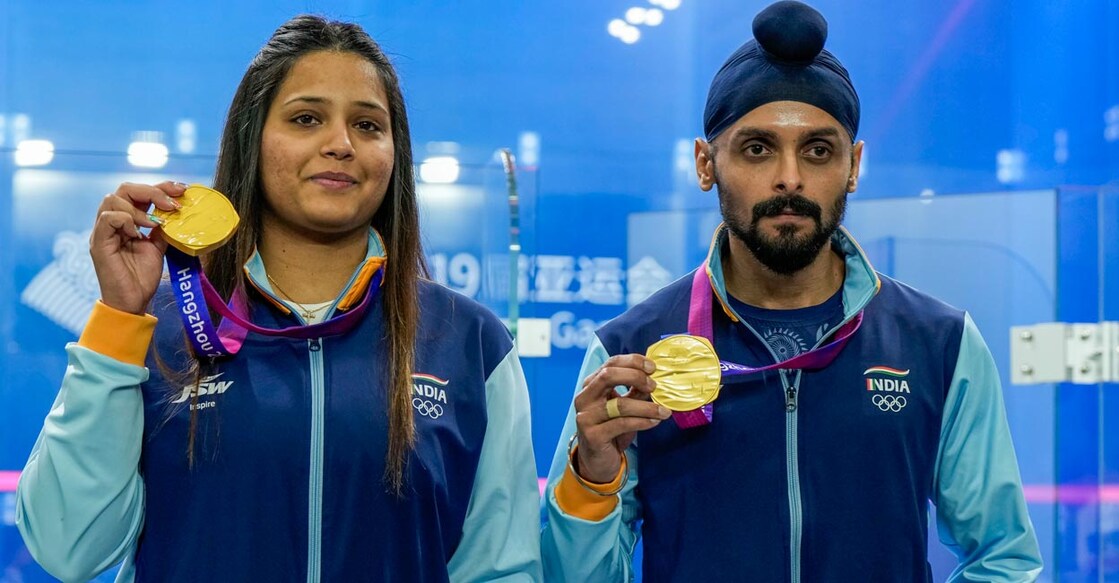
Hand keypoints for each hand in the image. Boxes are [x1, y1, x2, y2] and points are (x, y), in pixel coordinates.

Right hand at [90, 181, 186, 314]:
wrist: (133, 302)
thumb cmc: (142, 276)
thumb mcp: (158, 246)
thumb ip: (162, 228)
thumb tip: (176, 210)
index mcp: (126, 221)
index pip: (138, 192)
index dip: (160, 187)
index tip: (182, 190)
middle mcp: (112, 222)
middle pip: (125, 189)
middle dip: (152, 191)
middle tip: (173, 204)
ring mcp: (103, 232)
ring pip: (112, 199)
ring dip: (139, 208)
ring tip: (155, 224)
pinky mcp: (98, 243)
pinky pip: (107, 218)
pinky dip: (126, 220)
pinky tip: (139, 233)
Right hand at [573, 354, 670, 482]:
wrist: (598, 461)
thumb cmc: (612, 429)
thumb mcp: (624, 407)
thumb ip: (634, 392)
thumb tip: (654, 379)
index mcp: (591, 385)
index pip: (610, 364)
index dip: (632, 362)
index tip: (652, 368)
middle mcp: (584, 398)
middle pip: (608, 376)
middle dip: (635, 377)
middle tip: (654, 386)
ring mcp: (586, 417)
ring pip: (620, 405)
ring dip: (647, 407)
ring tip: (664, 411)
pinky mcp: (592, 435)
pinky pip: (622, 424)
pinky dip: (642, 421)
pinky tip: (654, 422)